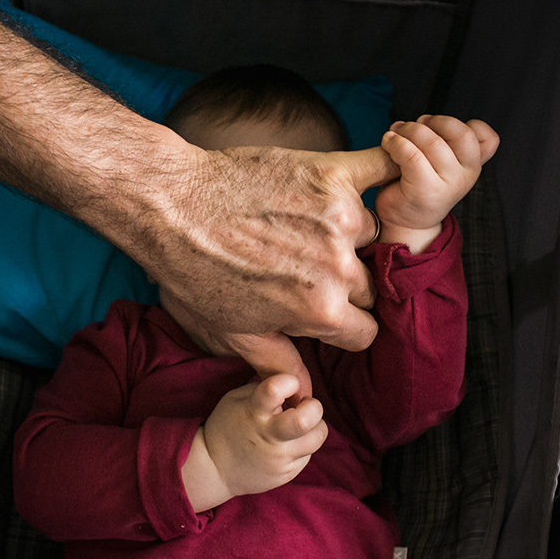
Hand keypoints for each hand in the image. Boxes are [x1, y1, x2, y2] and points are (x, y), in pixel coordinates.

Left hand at [150, 142, 399, 398]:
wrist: (167, 205)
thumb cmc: (191, 271)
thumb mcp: (228, 330)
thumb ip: (274, 359)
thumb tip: (304, 392)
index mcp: (319, 311)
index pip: (364, 331)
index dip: (343, 326)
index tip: (324, 311)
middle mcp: (338, 266)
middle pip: (370, 285)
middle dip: (345, 283)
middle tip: (308, 266)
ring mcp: (338, 216)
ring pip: (370, 234)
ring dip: (348, 233)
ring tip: (309, 225)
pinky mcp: (331, 173)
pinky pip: (384, 166)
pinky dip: (392, 166)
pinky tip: (383, 173)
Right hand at [181, 374, 328, 511]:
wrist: (214, 470)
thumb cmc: (228, 427)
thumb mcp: (236, 399)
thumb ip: (263, 389)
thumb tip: (293, 383)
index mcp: (253, 412)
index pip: (275, 389)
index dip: (289, 381)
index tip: (289, 384)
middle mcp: (268, 435)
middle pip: (305, 420)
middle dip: (314, 407)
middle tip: (305, 406)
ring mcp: (279, 458)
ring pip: (318, 437)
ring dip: (314, 426)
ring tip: (299, 426)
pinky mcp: (287, 473)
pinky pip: (308, 454)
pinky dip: (302, 445)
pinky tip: (286, 444)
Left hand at [376, 116, 497, 250]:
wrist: (405, 223)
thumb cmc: (419, 185)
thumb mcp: (439, 163)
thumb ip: (446, 144)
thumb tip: (427, 119)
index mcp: (473, 164)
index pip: (488, 138)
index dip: (459, 123)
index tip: (431, 124)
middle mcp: (467, 175)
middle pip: (461, 133)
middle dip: (433, 121)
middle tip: (410, 126)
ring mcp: (449, 184)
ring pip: (433, 143)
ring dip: (409, 131)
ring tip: (393, 134)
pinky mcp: (426, 191)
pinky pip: (412, 156)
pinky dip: (397, 144)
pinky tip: (388, 143)